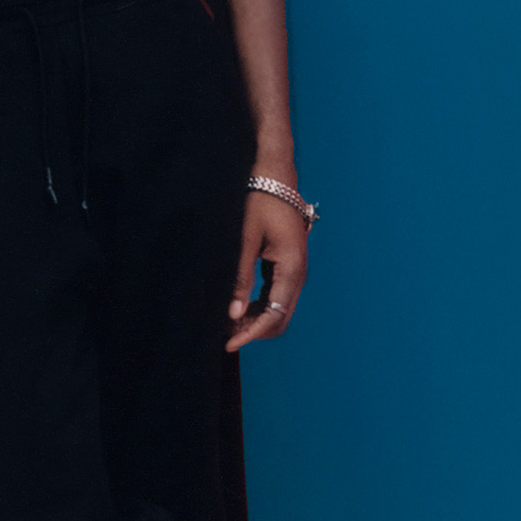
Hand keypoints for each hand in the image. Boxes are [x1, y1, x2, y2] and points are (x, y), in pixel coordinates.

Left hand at [226, 186, 308, 351]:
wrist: (273, 176)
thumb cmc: (258, 201)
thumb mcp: (244, 239)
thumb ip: (239, 277)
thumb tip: (233, 313)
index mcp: (291, 268)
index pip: (274, 314)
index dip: (251, 333)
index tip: (229, 344)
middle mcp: (297, 273)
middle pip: (279, 316)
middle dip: (254, 330)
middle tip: (223, 335)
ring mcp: (293, 270)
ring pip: (277, 308)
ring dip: (254, 319)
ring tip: (225, 323)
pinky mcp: (284, 264)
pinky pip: (274, 294)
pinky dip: (257, 306)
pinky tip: (236, 307)